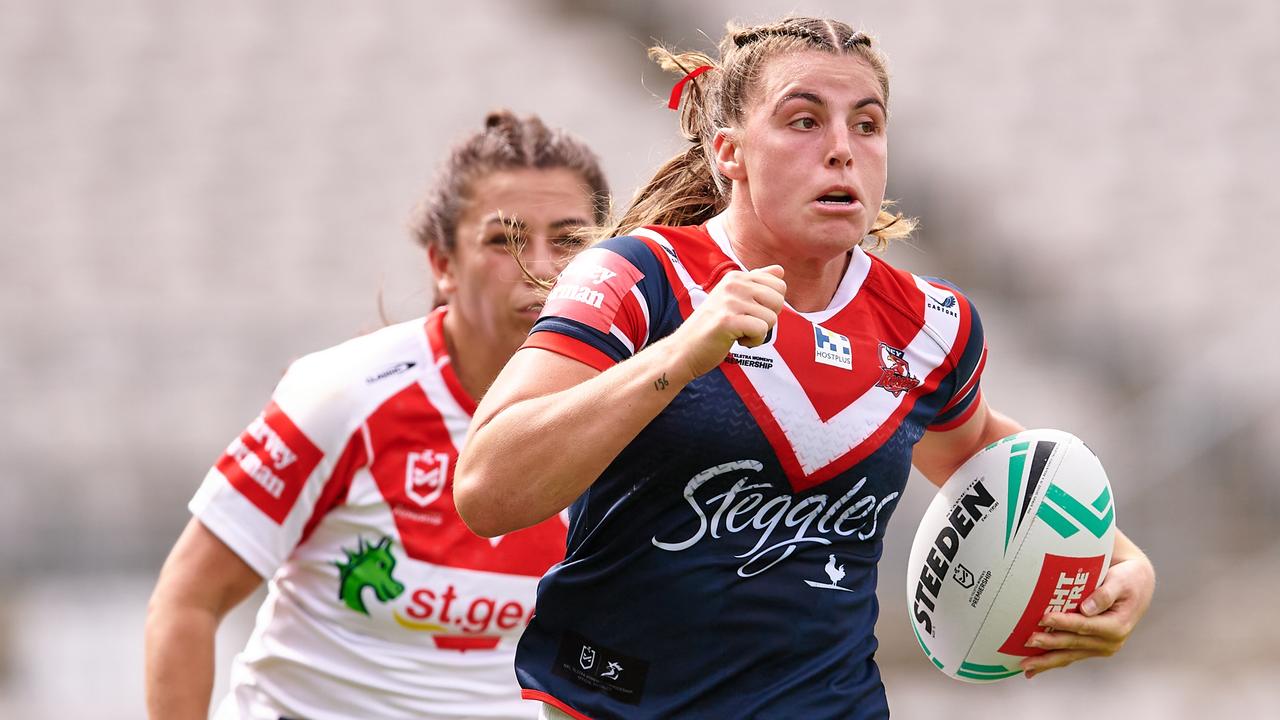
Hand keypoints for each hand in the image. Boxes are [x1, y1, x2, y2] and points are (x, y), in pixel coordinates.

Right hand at [671, 265, 785, 379]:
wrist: (684, 349)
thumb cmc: (711, 327)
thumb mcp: (733, 298)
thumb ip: (757, 283)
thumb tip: (780, 269)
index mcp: (736, 277)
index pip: (779, 284)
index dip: (770, 305)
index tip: (750, 312)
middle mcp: (733, 284)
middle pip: (778, 300)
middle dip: (768, 318)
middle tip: (746, 323)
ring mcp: (729, 301)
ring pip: (772, 318)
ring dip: (759, 332)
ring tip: (738, 332)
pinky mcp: (727, 321)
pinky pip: (761, 330)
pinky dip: (753, 341)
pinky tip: (737, 340)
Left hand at [1020, 544, 1154, 678]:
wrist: (1137, 587)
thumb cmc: (1128, 579)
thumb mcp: (1121, 581)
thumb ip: (1105, 594)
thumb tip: (1086, 608)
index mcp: (1117, 626)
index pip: (1085, 625)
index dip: (1064, 622)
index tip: (1044, 618)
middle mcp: (1110, 642)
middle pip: (1073, 643)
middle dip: (1049, 643)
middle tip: (1027, 641)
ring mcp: (1101, 648)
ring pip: (1069, 655)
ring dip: (1046, 660)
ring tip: (1025, 665)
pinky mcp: (1093, 648)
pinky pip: (1070, 656)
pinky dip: (1052, 661)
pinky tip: (1034, 670)